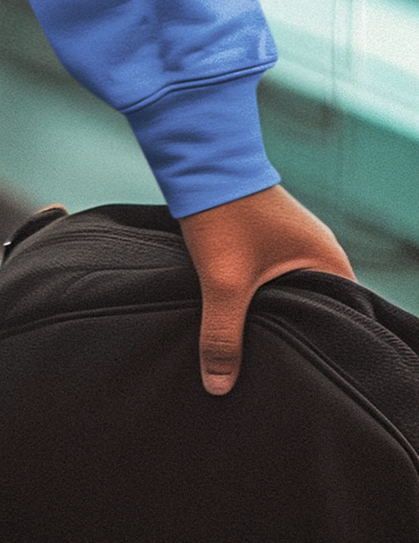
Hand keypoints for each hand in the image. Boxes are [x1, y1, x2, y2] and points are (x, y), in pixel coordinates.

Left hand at [179, 184, 351, 394]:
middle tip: (281, 369)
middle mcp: (319, 250)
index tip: (309, 375)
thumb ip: (222, 335)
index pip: (345, 318)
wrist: (197, 156)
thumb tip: (218, 386)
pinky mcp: (270, 236)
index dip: (325, 346)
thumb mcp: (222, 282)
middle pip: (318, 308)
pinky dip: (265, 295)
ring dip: (277, 314)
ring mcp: (295, 241)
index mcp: (328, 261)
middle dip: (297, 335)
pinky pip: (277, 277)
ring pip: (293, 292)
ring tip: (261, 348)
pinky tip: (246, 315)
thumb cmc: (222, 212)